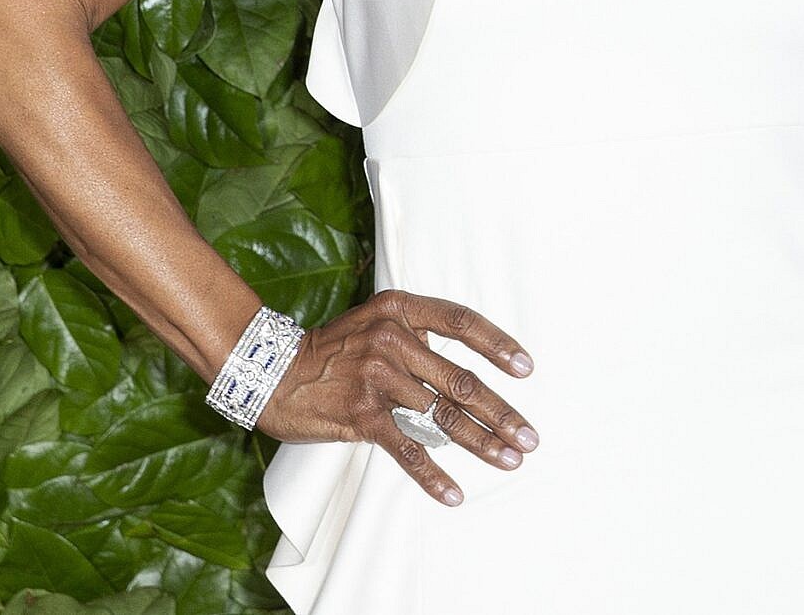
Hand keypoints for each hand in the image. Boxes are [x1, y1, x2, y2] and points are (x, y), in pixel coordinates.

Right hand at [254, 288, 541, 505]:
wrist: (273, 371)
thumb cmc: (334, 348)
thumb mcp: (375, 321)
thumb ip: (418, 335)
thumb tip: (467, 368)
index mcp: (400, 309)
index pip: (461, 322)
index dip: (498, 346)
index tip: (527, 369)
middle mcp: (393, 339)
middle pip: (460, 380)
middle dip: (501, 412)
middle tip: (530, 437)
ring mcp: (377, 378)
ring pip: (442, 417)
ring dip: (482, 443)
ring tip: (510, 460)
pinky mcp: (362, 415)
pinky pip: (407, 449)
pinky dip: (433, 475)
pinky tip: (454, 493)